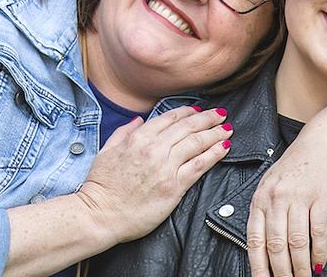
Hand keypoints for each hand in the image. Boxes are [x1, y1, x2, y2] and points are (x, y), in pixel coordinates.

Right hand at [75, 106, 232, 243]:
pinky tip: (224, 148)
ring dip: (215, 133)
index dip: (187, 112)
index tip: (198, 110)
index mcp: (138, 138)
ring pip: (197, 143)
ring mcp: (166, 167)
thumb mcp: (106, 151)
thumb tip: (138, 120)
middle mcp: (154, 149)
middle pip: (188, 127)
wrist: (100, 215)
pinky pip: (199, 166)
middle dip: (207, 118)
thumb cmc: (101, 186)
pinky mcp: (174, 187)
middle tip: (221, 114)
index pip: (169, 118)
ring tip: (227, 128)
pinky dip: (214, 154)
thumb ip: (123, 132)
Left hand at [246, 133, 326, 276]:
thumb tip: (263, 249)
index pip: (255, 239)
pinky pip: (319, 232)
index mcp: (261, 198)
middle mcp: (277, 198)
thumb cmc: (296, 167)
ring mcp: (299, 197)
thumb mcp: (272, 185)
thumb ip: (265, 212)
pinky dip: (319, 252)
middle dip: (281, 272)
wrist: (322, 143)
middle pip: (276, 245)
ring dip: (301, 267)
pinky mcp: (321, 197)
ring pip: (297, 242)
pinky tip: (320, 263)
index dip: (258, 266)